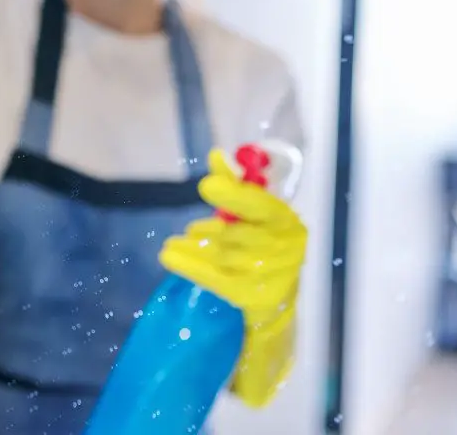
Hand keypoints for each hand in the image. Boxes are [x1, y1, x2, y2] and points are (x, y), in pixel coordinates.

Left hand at [159, 147, 306, 406]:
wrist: (276, 300)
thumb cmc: (262, 247)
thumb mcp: (254, 216)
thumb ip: (236, 186)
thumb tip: (217, 156)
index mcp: (286, 223)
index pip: (261, 206)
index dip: (236, 195)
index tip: (209, 187)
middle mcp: (283, 250)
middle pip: (242, 236)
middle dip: (214, 230)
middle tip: (191, 228)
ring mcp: (269, 277)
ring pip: (224, 257)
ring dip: (194, 249)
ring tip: (172, 245)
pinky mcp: (250, 297)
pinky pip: (215, 279)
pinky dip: (191, 266)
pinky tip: (170, 257)